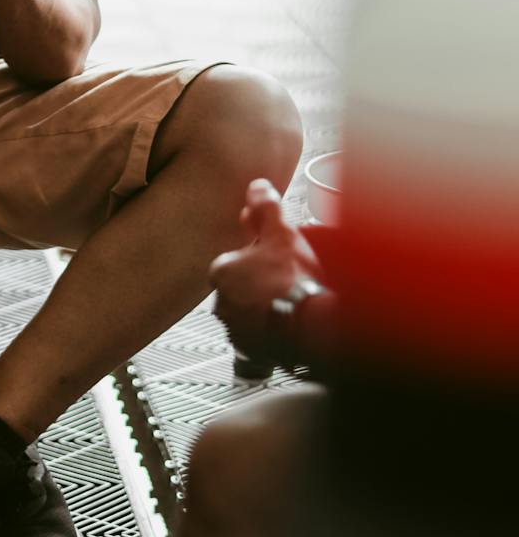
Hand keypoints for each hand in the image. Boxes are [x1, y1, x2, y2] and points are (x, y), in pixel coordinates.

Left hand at [210, 179, 321, 354]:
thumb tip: (256, 186)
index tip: (277, 259)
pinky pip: (259, 336)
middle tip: (288, 279)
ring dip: (266, 307)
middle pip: (241, 286)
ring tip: (293, 301)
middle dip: (260, 282)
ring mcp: (236, 329)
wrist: (314, 327)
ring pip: (250, 311)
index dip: (258, 257)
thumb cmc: (295, 280)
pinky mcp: (252, 350)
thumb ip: (267, 208)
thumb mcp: (282, 233)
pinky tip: (292, 322)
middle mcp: (221, 303)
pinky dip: (272, 330)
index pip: (234, 261)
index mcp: (221, 272)